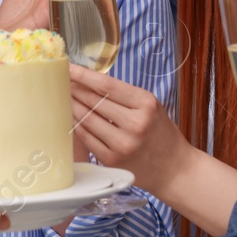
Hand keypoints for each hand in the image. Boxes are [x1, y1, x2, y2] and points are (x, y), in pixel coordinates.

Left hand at [69, 64, 190, 194]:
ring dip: (72, 105)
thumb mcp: (151, 107)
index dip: (84, 75)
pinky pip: (87, 138)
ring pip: (87, 119)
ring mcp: (122, 144)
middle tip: (62, 80)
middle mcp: (135, 123)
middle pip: (94, 100)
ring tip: (63, 96)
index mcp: (146, 104)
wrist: (174, 170)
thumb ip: (124, 95)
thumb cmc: (161, 133)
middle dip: (74, 88)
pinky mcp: (112, 160)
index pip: (107, 85)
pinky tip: (71, 117)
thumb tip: (89, 81)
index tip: (69, 67)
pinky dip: (77, 125)